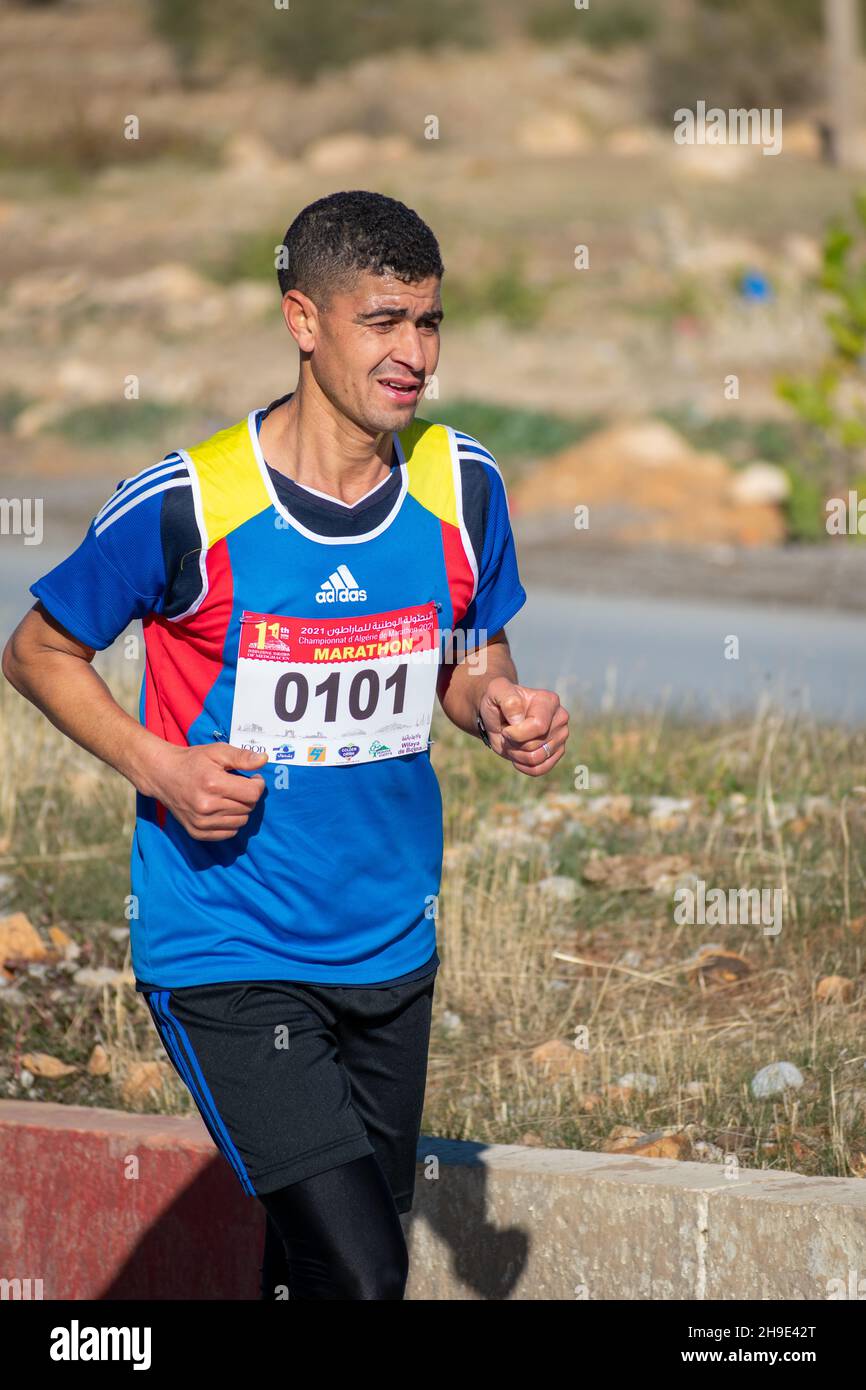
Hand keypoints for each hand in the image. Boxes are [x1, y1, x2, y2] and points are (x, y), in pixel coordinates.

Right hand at [146, 741, 268, 839]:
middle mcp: (207, 806)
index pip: (253, 793)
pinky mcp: (197, 832)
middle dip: (249, 795)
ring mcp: (201, 822)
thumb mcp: (217, 751)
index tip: (253, 778)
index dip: (258, 784)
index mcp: (213, 784)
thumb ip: (242, 756)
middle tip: (238, 785)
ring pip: (241, 821)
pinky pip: (229, 833)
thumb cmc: (193, 761)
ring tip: (229, 796)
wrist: (163, 774)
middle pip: (248, 807)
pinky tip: (222, 808)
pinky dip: (231, 822)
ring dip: (241, 809)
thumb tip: (263, 760)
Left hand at [479, 677, 568, 776]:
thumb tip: (519, 720)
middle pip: (534, 745)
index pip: (538, 727)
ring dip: (516, 754)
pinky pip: (540, 769)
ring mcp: (561, 737)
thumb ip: (508, 700)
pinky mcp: (557, 752)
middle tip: (508, 731)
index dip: (516, 733)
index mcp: (549, 701)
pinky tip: (516, 756)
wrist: (498, 714)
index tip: (506, 728)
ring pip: (536, 759)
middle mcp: (560, 718)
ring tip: (512, 741)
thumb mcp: (496, 692)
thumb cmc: (498, 701)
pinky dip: (523, 766)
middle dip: (514, 743)